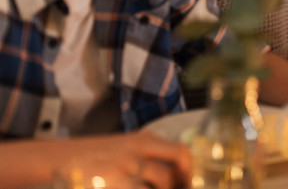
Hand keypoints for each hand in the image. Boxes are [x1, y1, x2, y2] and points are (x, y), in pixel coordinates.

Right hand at [24, 132, 190, 188]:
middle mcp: (135, 152)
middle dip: (177, 186)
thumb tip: (180, 173)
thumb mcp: (128, 146)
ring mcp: (121, 169)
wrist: (58, 159)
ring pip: (157, 184)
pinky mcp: (109, 184)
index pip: (180, 152)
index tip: (191, 183)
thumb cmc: (97, 156)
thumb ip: (152, 155)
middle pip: (170, 173)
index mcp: (144, 140)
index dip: (190, 171)